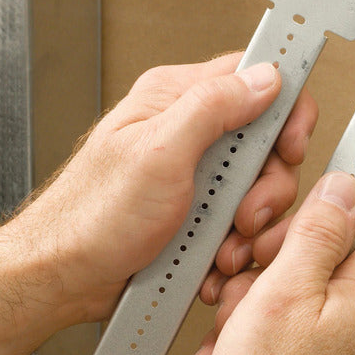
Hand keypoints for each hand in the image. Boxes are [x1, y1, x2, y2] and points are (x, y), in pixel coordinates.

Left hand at [15, 55, 316, 322]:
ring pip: (257, 188)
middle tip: (247, 212)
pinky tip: (214, 258)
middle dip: (267, 186)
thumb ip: (213, 106)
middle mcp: (187, 132)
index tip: (289, 147)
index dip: (285, 111)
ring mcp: (194, 175)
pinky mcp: (196, 211)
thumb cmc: (92, 217)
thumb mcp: (158, 152)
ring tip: (226, 244)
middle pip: (265, 143)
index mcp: (175, 100)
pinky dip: (235, 244)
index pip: (254, 79)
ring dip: (251, 224)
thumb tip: (264, 77)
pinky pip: (238, 222)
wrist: (66, 276)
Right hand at [181, 172, 354, 354]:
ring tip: (230, 353)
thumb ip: (318, 233)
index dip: (296, 236)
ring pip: (299, 317)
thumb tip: (346, 188)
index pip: (347, 231)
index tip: (268, 251)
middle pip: (318, 275)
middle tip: (240, 309)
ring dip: (253, 327)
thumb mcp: (285, 293)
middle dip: (265, 287)